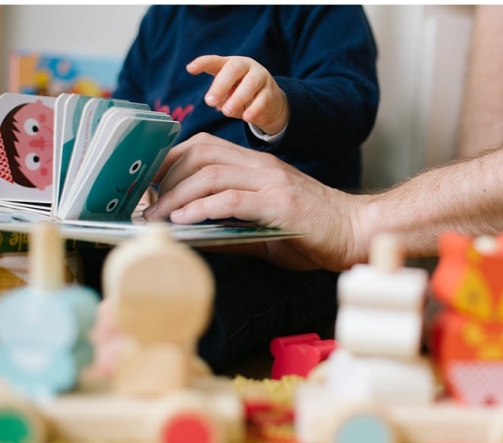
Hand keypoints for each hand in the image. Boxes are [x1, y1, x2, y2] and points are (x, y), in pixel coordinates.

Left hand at [143, 133, 366, 271]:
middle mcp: (262, 165)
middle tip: (146, 203)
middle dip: (166, 175)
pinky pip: (232, 199)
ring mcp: (272, 181)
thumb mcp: (264, 226)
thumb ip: (230, 225)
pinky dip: (202, 208)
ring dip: (177, 195)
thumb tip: (191, 235)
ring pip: (210, 173)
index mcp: (258, 165)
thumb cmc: (314, 231)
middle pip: (200, 153)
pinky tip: (184, 220)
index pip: (204, 146)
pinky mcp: (280, 203)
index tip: (149, 184)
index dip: (170, 160)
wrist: (356, 232)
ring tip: (157, 217)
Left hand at [187, 55, 289, 135]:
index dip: (203, 63)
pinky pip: (262, 99)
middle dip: (220, 85)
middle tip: (209, 102)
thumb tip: (216, 102)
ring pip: (251, 83)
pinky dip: (254, 109)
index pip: (215, 61)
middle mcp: (247, 66)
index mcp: (231, 64)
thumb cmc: (242, 94)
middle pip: (234, 69)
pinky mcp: (271, 93)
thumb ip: (220, 96)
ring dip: (237, 98)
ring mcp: (261, 78)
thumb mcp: (228, 93)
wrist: (270, 103)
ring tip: (226, 112)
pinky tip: (246, 117)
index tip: (190, 69)